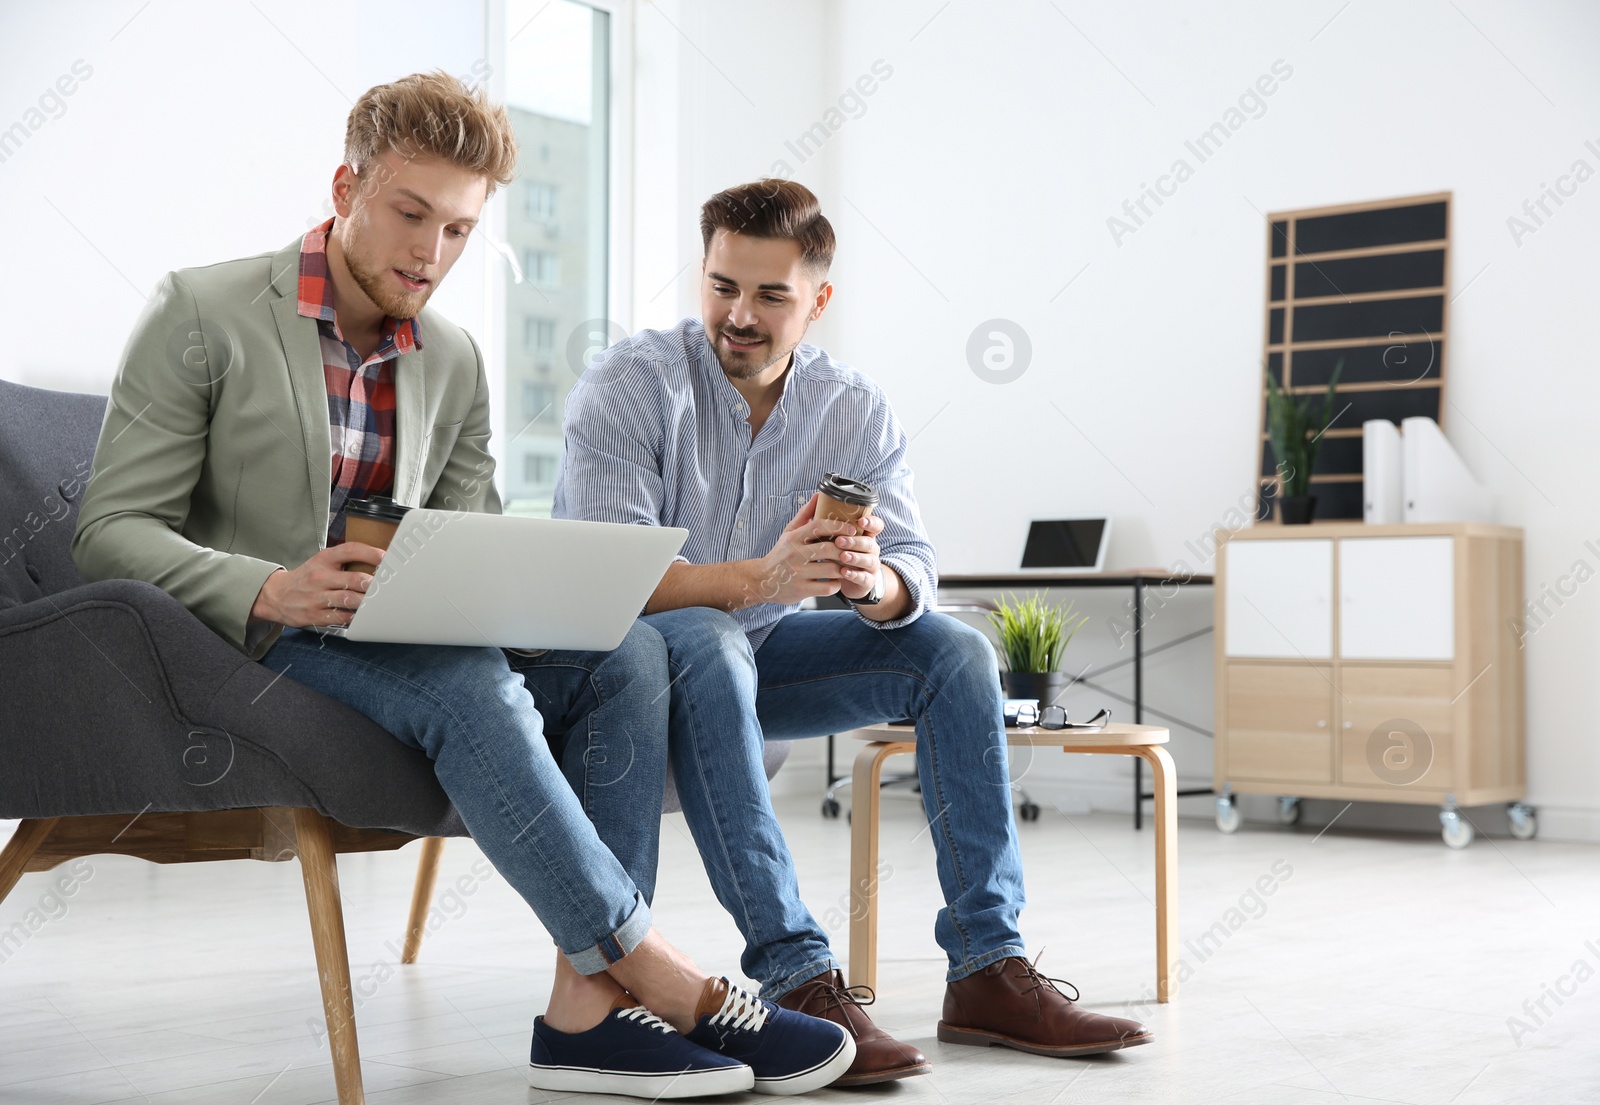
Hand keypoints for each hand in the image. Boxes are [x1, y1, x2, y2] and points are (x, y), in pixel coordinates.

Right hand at [250, 543, 387, 628]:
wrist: (276, 595)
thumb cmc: (306, 577)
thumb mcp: (321, 561)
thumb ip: (344, 560)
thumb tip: (377, 561)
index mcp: (323, 560)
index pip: (350, 550)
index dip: (371, 553)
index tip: (387, 557)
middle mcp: (320, 577)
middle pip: (353, 579)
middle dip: (373, 583)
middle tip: (386, 586)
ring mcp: (317, 597)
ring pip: (349, 600)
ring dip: (366, 602)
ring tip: (377, 602)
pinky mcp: (315, 615)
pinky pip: (340, 617)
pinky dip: (354, 616)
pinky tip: (360, 615)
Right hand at [746, 493, 861, 605]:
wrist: (762, 580)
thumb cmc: (781, 554)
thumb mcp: (789, 532)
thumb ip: (805, 514)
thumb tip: (818, 494)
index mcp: (794, 538)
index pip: (819, 526)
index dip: (838, 527)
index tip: (852, 530)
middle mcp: (795, 555)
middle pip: (828, 548)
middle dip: (845, 549)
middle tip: (853, 550)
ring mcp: (798, 574)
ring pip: (831, 569)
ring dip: (843, 568)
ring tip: (846, 565)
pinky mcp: (801, 590)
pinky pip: (827, 588)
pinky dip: (836, 584)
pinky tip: (835, 580)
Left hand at [833, 513, 885, 600]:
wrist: (843, 579)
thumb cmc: (837, 553)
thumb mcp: (832, 537)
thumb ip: (827, 520)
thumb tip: (816, 496)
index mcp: (864, 535)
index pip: (876, 525)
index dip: (871, 522)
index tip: (860, 520)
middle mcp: (871, 548)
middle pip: (869, 543)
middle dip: (855, 541)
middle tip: (839, 541)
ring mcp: (871, 565)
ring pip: (869, 560)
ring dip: (855, 558)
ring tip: (843, 557)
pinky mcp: (867, 580)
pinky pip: (864, 577)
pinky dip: (854, 575)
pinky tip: (844, 572)